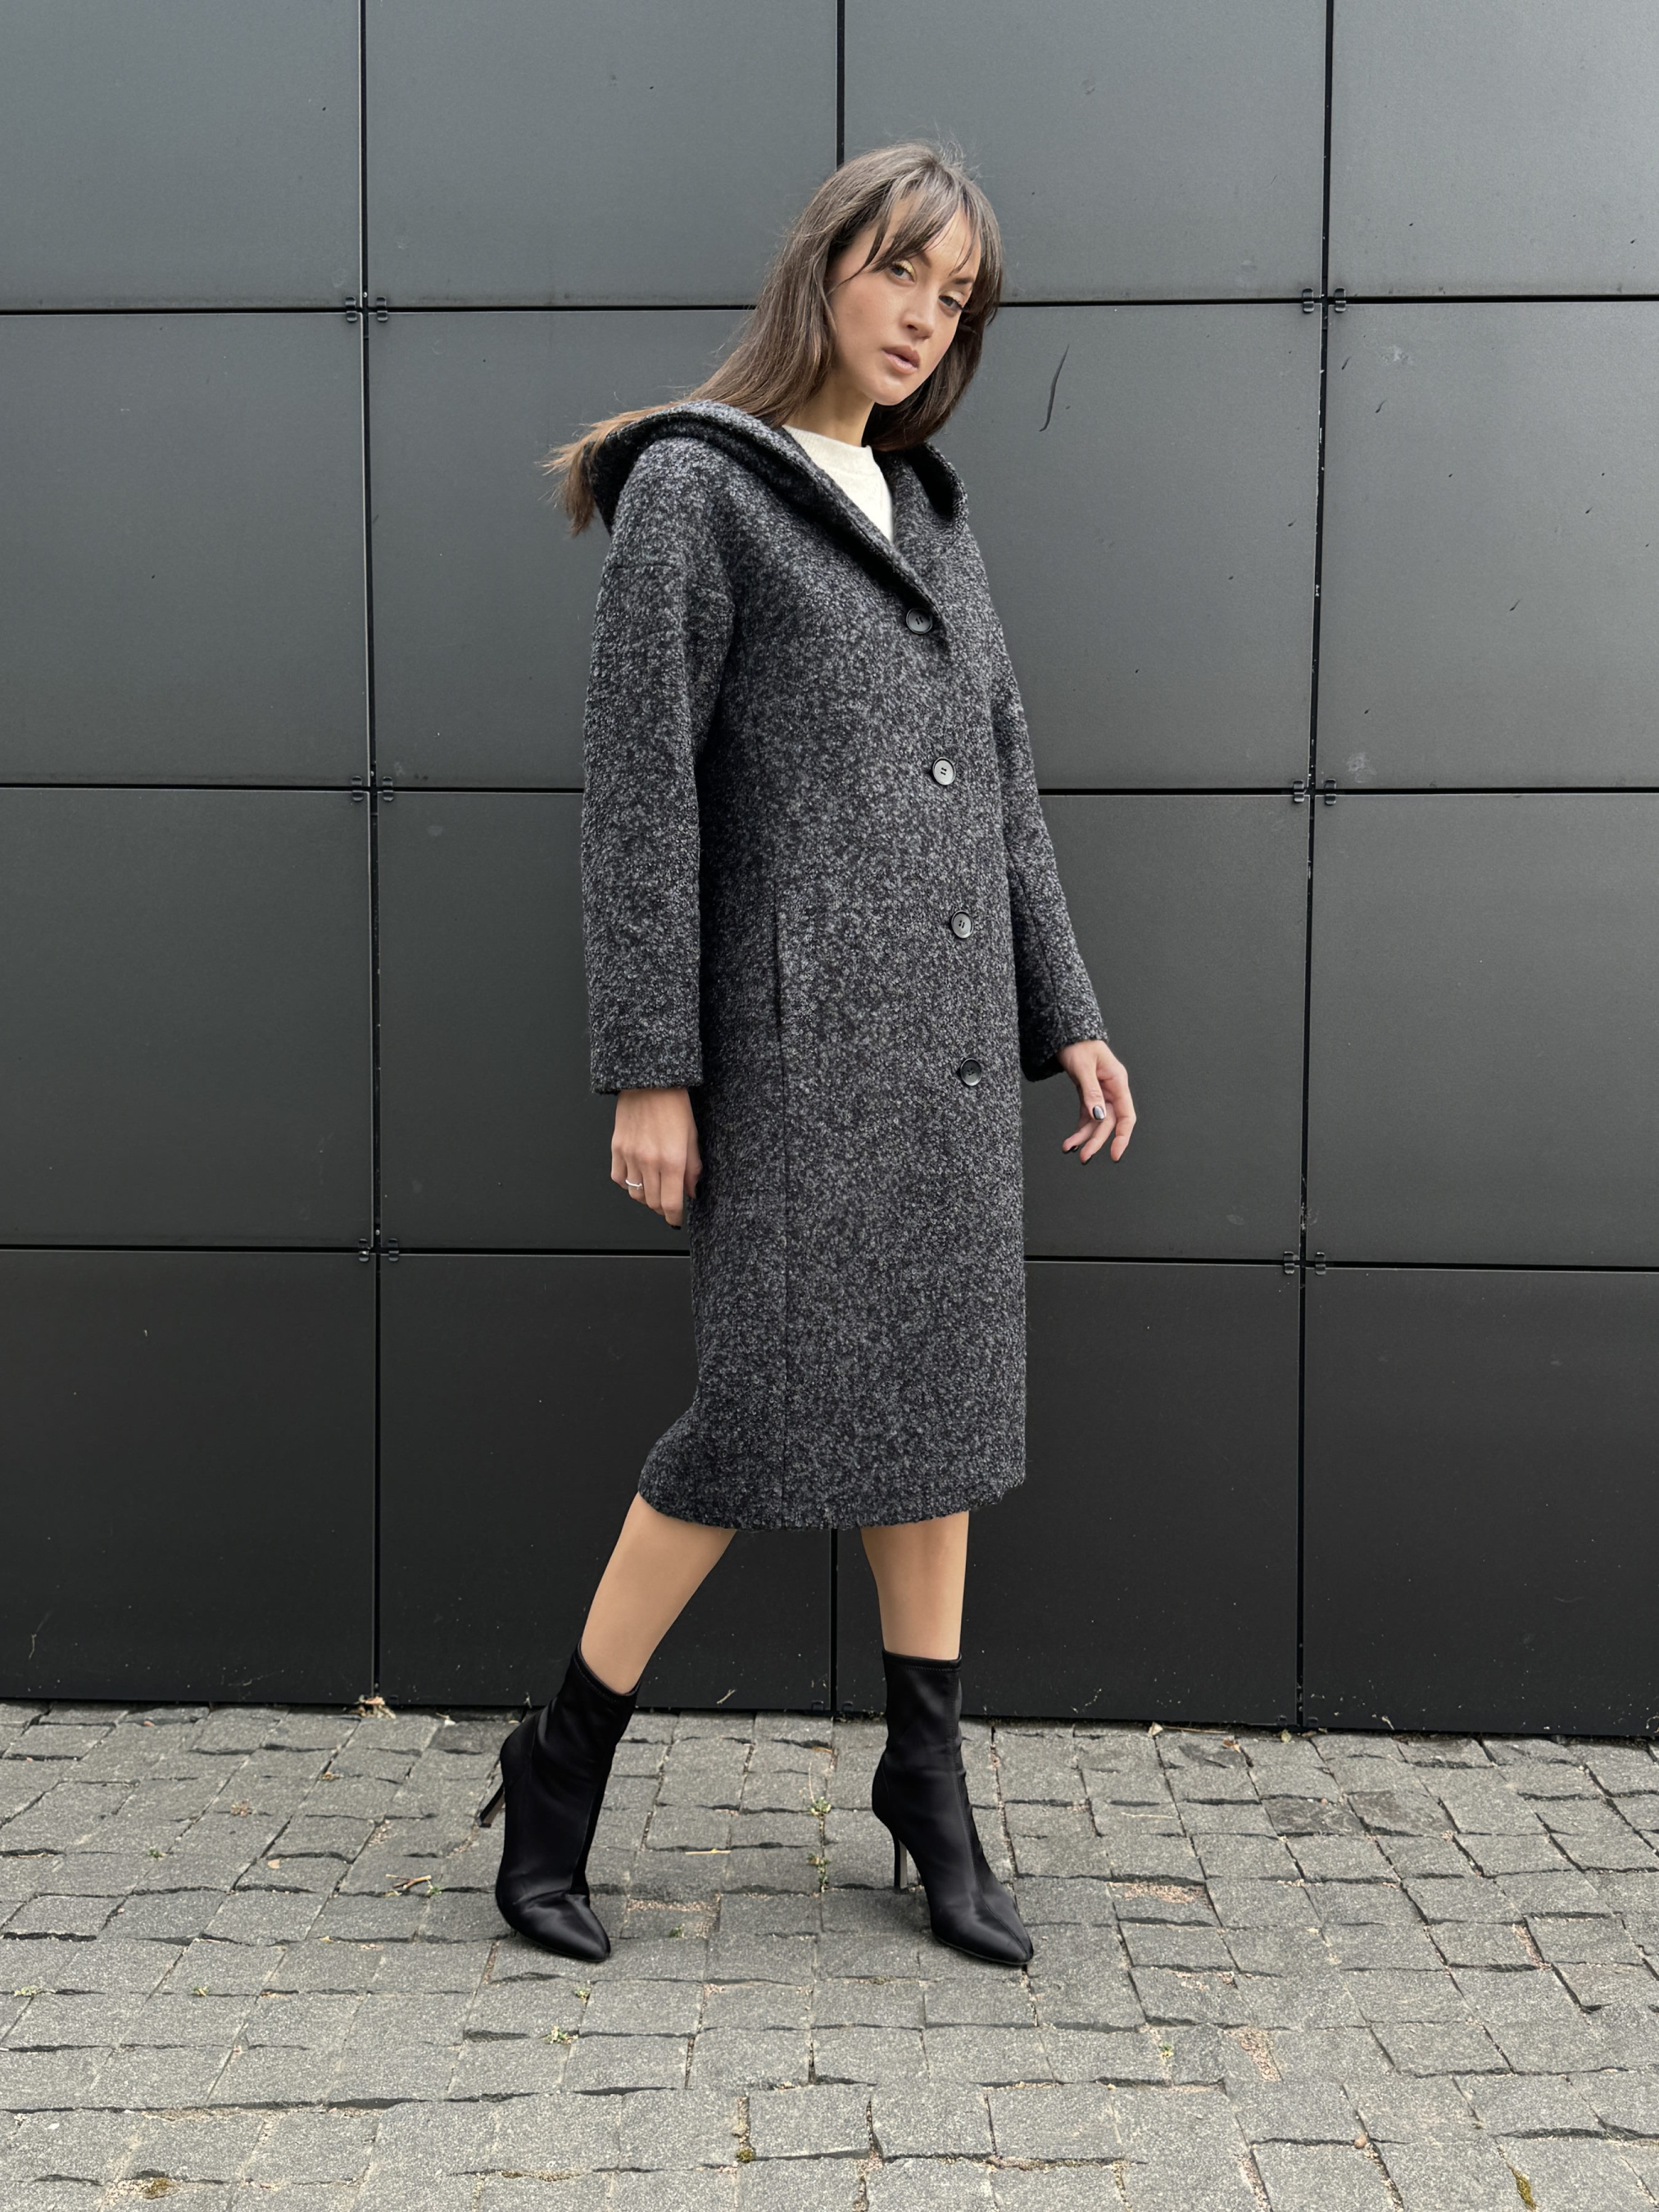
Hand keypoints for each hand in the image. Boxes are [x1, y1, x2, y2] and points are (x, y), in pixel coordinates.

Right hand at [613, 1086, 702, 1226]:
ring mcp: (630, 1156)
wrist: (649, 1082)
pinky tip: (637, 1176)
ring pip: (635, 1194)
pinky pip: (618, 1178)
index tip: (676, 1220)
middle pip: (652, 1202)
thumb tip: (690, 1192)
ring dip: (645, 1197)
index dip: (674, 1217)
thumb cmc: (674, 1104)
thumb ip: (692, 1168)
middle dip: (662, 1208)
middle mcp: (649, 1161)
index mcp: (672, 1160)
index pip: (671, 1203)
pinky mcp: (617, 1148)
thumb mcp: (692, 1136)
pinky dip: (627, 1183)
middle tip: (668, 1202)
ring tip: (654, 1189)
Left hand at [1057, 1038, 1134, 1163]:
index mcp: (1118, 1081)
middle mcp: (1112, 1089)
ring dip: (1085, 1137)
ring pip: (1097, 1122)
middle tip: (1084, 1156)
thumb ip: (1092, 1092)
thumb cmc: (1077, 1044)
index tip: (1115, 1154)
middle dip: (1097, 1141)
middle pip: (1109, 1122)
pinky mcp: (1089, 1094)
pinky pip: (1087, 1116)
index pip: (1126, 1115)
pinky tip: (1071, 1140)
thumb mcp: (1083, 1067)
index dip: (1123, 1136)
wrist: (1066, 1033)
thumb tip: (1099, 1115)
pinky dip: (1080, 1128)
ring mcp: (1101, 1093)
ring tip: (1071, 1149)